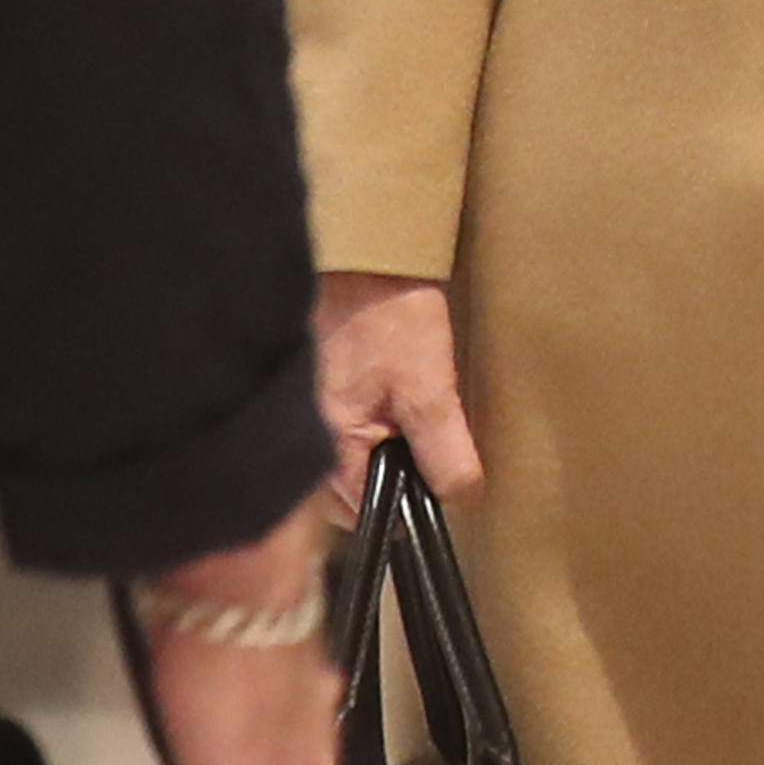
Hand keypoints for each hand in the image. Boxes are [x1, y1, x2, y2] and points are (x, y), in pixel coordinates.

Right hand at [317, 272, 480, 520]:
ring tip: (407, 421)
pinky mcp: (312, 388)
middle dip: (386, 480)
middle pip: (348, 490)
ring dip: (377, 452)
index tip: (429, 489)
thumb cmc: (389, 314)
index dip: (402, 506)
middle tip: (423, 449)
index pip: (363, 511)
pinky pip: (339, 427)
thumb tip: (458, 495)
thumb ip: (442, 449)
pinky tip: (389, 400)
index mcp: (328, 443)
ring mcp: (305, 411)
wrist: (362, 253)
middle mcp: (305, 434)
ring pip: (344, 459)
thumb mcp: (429, 387)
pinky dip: (366, 424)